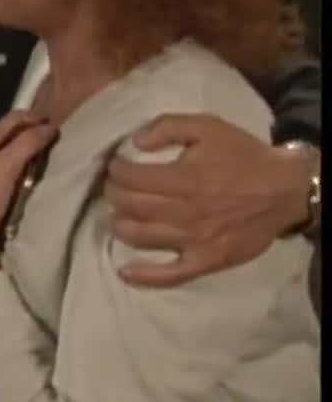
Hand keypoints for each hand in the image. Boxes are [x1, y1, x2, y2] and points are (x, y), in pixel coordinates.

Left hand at [0, 111, 56, 280]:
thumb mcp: (7, 165)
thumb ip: (27, 143)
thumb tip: (49, 126)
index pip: (12, 117)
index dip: (35, 117)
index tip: (57, 123)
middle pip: (8, 131)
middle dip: (30, 130)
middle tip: (55, 137)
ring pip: (6, 147)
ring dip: (25, 146)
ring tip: (45, 152)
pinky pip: (3, 163)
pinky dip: (18, 161)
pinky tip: (28, 171)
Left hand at [105, 114, 315, 287]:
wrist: (286, 190)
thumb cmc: (243, 156)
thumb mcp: (206, 126)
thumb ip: (167, 127)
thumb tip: (135, 142)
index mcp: (183, 179)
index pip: (130, 178)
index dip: (116, 170)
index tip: (117, 166)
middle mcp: (185, 213)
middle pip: (129, 206)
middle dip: (114, 194)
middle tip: (115, 187)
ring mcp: (194, 241)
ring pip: (140, 237)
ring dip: (120, 224)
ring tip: (120, 214)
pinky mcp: (207, 262)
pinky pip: (170, 275)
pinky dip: (144, 276)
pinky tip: (124, 271)